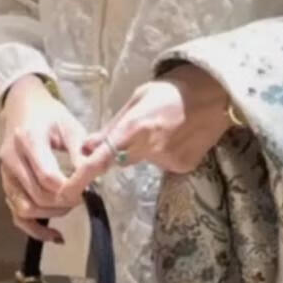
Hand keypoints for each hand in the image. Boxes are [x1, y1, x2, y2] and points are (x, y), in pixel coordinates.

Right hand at [0, 75, 90, 241]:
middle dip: (63, 203)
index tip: (86, 189)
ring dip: (51, 214)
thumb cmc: (49, 115)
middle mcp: (12, 159)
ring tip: (69, 205)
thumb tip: (96, 174)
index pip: (47, 176)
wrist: (22, 108)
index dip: (68, 189)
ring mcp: (6, 175)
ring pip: (25, 208)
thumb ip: (81, 150)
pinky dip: (35, 230)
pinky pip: (16, 215)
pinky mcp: (6, 185)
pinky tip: (55, 235)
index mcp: (28, 140)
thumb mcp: (70, 125)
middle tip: (81, 197)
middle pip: (37, 195)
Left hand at [60, 63, 231, 197]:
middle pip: (120, 161)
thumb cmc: (172, 90)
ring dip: (145, 149)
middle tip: (139, 128)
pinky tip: (178, 135)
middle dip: (121, 150)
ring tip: (163, 126)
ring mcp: (169, 161)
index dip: (82, 177)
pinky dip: (164, 153)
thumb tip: (87, 146)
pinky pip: (163, 164)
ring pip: (143, 161)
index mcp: (135, 128)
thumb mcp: (137, 99)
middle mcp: (150, 149)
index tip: (66, 192)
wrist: (215, 94)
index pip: (101, 159)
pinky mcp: (184, 167)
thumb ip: (113, 126)